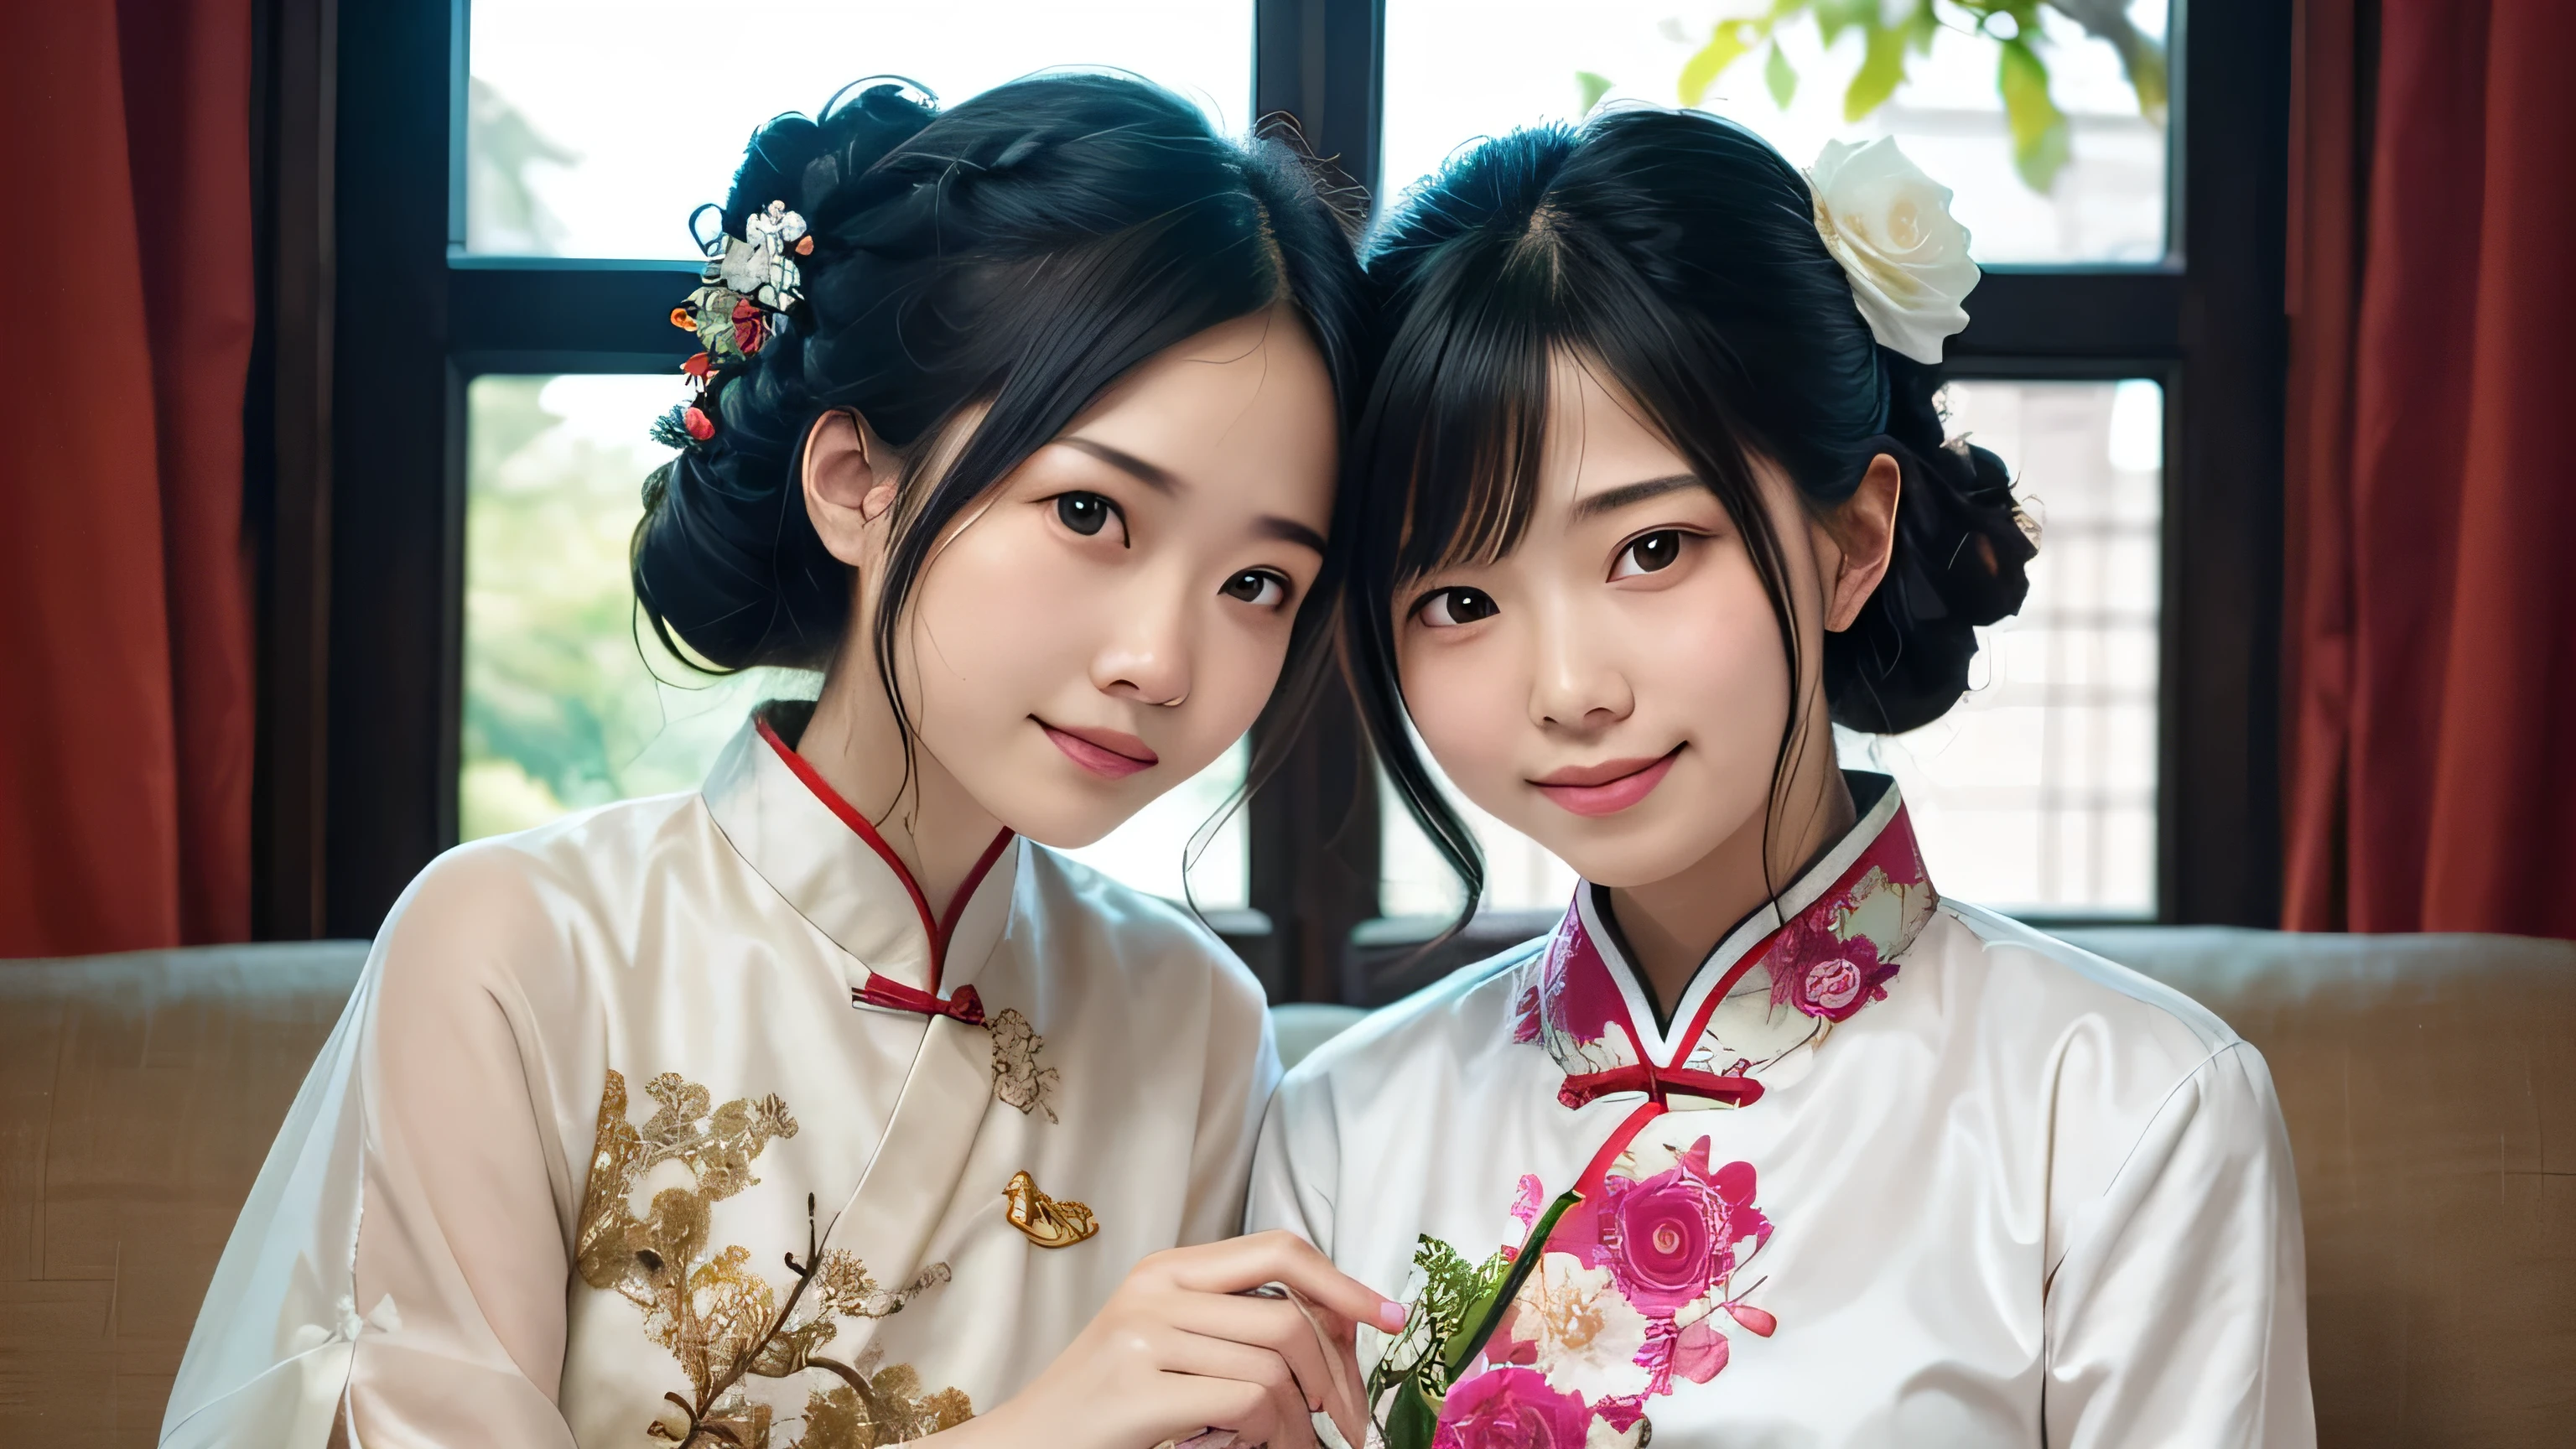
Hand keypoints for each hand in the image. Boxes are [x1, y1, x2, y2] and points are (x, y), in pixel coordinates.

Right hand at [952, 1230, 1400, 1448]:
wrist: (1024, 1446)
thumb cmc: (1109, 1408)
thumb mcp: (1170, 1346)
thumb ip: (1237, 1325)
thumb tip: (1341, 1331)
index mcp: (1169, 1268)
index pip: (1281, 1249)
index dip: (1344, 1283)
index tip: (1391, 1317)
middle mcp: (1157, 1288)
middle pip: (1290, 1314)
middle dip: (1340, 1375)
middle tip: (1353, 1424)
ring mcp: (1143, 1335)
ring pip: (1276, 1366)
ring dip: (1303, 1422)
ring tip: (1296, 1446)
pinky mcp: (1138, 1388)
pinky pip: (1248, 1403)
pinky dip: (1275, 1436)